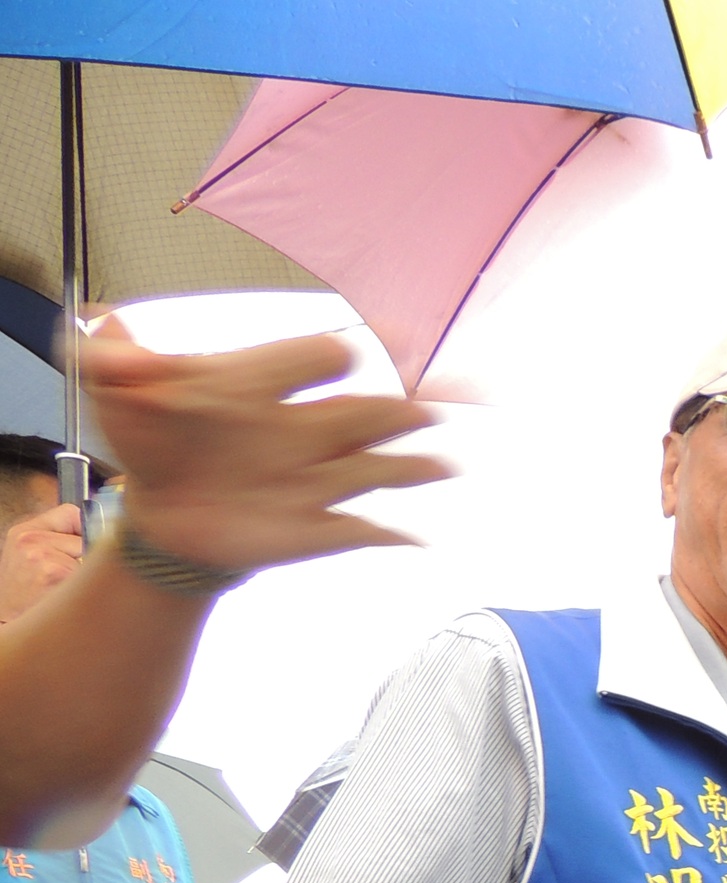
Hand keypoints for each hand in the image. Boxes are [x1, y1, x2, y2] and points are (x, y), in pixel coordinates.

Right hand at [0, 501, 82, 624]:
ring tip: (64, 588)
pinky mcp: (53, 572)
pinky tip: (66, 597)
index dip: (85, 528)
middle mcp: (30, 539)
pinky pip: (90, 576)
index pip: (70, 513)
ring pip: (92, 556)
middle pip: (87, 535)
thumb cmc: (26, 595)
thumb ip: (59, 541)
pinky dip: (86, 588)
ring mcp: (41, 555)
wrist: (8, 622)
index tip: (87, 545)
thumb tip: (104, 530)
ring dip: (86, 575)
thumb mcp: (32, 558)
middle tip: (72, 575)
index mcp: (24, 532)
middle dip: (88, 556)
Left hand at [80, 317, 447, 577]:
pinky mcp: (316, 528)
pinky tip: (415, 539)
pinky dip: (392, 535)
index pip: (315, 356)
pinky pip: (364, 531)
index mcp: (262, 384)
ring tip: (445, 464)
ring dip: (415, 466)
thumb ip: (106, 353)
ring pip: (381, 467)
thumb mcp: (109, 388)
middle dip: (409, 405)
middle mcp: (302, 427)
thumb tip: (102, 320)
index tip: (366, 349)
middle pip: (371, 410)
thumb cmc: (149, 441)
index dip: (339, 351)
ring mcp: (316, 479)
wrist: (162, 516)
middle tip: (445, 398)